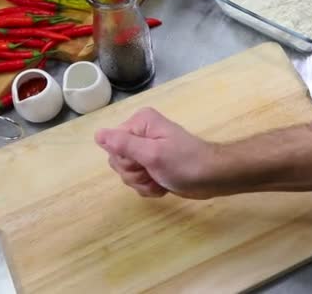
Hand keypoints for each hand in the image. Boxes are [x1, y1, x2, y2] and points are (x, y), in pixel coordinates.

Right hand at [95, 108, 216, 198]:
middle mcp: (141, 134)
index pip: (112, 145)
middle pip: (118, 160)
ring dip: (143, 183)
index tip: (144, 163)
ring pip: (127, 173)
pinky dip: (149, 187)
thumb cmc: (186, 163)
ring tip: (161, 180)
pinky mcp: (153, 166)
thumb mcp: (152, 154)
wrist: (213, 177)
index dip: (126, 161)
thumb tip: (98, 134)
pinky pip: (138, 180)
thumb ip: (123, 144)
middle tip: (153, 172)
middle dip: (134, 174)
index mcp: (140, 123)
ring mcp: (147, 151)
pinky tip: (163, 185)